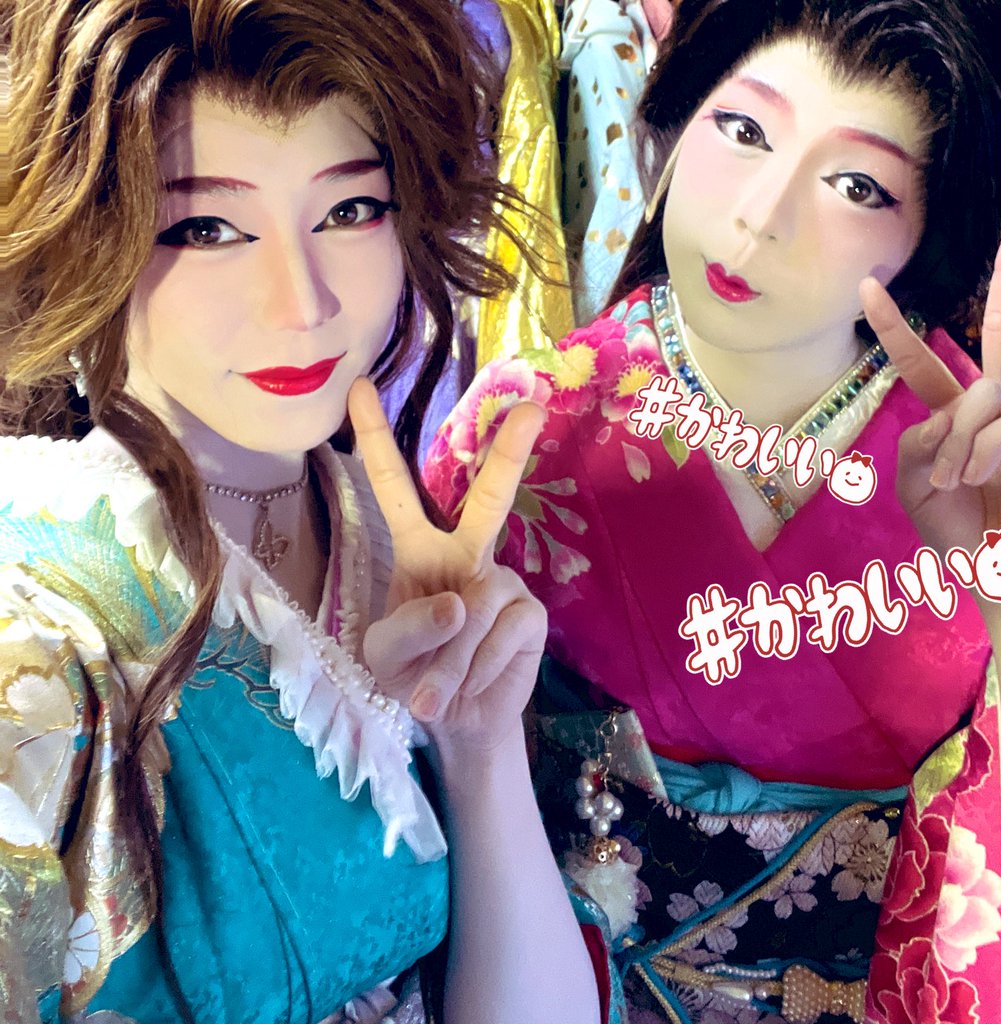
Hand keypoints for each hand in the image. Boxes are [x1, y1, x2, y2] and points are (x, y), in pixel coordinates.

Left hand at [348, 377, 547, 752]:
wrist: (457, 722)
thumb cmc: (412, 674)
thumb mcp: (383, 655)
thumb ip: (406, 629)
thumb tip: (461, 602)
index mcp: (419, 546)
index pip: (394, 486)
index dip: (376, 437)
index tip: (359, 386)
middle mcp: (466, 551)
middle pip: (488, 496)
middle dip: (509, 453)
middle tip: (533, 409)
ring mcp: (504, 580)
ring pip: (477, 606)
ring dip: (449, 663)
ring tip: (430, 697)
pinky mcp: (531, 615)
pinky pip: (503, 635)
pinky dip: (478, 670)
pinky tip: (474, 684)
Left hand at [860, 217, 1000, 616]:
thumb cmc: (965, 541)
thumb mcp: (919, 491)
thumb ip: (917, 445)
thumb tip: (944, 414)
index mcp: (958, 420)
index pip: (926, 366)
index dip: (894, 330)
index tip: (868, 287)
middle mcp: (999, 412)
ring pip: (986, 391)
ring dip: (957, 440)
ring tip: (952, 484)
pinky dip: (979, 451)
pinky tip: (972, 479)